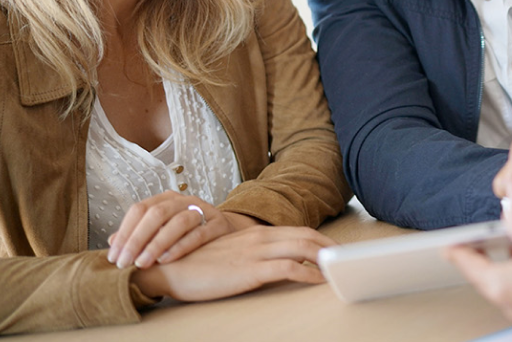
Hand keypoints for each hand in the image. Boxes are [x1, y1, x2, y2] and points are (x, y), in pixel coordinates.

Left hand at [107, 190, 261, 268]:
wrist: (227, 235)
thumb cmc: (188, 235)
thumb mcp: (162, 231)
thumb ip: (139, 234)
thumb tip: (112, 241)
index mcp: (166, 199)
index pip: (139, 209)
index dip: (124, 232)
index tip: (113, 256)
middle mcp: (184, 200)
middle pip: (156, 213)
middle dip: (136, 239)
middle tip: (125, 262)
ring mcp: (203, 210)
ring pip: (178, 222)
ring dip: (157, 243)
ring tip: (143, 263)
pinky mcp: (219, 225)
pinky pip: (198, 234)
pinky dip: (180, 246)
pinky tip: (166, 260)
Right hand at [131, 225, 335, 300]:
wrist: (167, 268)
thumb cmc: (195, 265)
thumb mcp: (227, 254)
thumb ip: (249, 254)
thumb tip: (269, 264)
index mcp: (253, 233)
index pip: (295, 231)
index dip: (318, 239)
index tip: (332, 250)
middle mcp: (258, 237)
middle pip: (305, 235)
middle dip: (328, 246)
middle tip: (345, 258)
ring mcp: (255, 252)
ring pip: (302, 248)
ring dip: (324, 258)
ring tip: (339, 268)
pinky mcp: (250, 269)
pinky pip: (289, 269)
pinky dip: (309, 273)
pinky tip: (319, 281)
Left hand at [446, 201, 511, 322]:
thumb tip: (508, 211)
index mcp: (500, 284)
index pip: (467, 263)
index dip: (457, 248)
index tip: (448, 242)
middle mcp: (507, 301)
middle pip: (483, 274)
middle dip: (481, 253)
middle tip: (476, 237)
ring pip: (502, 281)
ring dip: (503, 261)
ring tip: (511, 238)